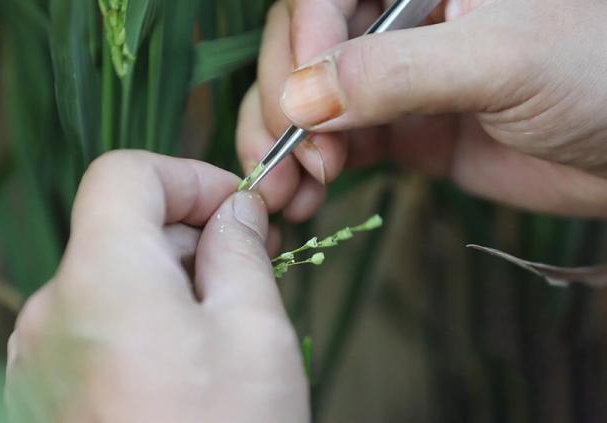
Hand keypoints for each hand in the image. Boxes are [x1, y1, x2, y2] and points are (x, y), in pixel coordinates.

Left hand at [5, 152, 308, 421]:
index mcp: (100, 278)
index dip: (187, 178)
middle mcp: (52, 312)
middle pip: (120, 228)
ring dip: (172, 282)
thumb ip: (240, 252)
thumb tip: (236, 211)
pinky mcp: (48, 391)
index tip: (236, 210)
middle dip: (191, 238)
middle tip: (251, 270)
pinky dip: (144, 320)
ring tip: (226, 328)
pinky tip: (189, 362)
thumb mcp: (255, 332)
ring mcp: (42, 358)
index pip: (125, 175)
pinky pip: (97, 325)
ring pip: (112, 279)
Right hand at [237, 0, 606, 219]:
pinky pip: (333, 143)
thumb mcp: (502, 58)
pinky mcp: (397, 131)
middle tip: (300, 158)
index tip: (302, 104)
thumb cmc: (596, 76)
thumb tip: (299, 101)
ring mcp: (392, 80)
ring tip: (285, 191)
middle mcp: (396, 21)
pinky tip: (303, 199)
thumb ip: (398, 72)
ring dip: (282, 142)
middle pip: (300, 46)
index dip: (301, 41)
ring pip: (306, 98)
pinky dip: (309, 170)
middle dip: (282, 102)